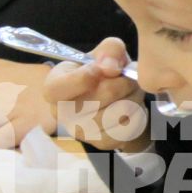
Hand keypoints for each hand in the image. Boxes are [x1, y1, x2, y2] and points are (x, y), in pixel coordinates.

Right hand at [40, 37, 151, 153]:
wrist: (117, 96)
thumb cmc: (105, 71)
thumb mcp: (108, 51)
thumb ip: (110, 49)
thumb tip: (109, 67)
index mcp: (54, 86)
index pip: (56, 90)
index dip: (80, 79)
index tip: (100, 69)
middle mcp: (62, 113)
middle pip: (94, 101)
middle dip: (120, 85)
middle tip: (127, 77)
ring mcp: (80, 131)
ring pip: (116, 115)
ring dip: (131, 99)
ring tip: (130, 91)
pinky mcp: (101, 143)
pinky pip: (127, 129)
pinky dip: (136, 114)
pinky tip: (131, 106)